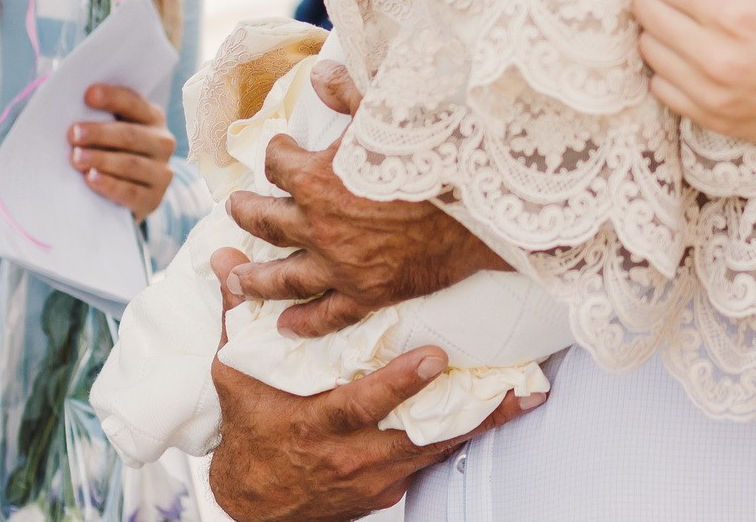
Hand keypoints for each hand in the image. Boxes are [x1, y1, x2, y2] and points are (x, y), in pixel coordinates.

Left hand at [71, 84, 175, 219]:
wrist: (127, 196)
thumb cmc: (110, 154)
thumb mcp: (110, 133)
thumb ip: (99, 118)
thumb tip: (69, 109)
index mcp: (152, 118)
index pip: (133, 103)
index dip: (112, 97)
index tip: (88, 94)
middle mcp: (163, 142)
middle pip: (130, 135)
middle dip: (100, 133)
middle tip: (73, 134)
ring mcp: (161, 171)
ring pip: (131, 163)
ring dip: (101, 159)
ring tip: (75, 158)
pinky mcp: (154, 198)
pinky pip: (131, 191)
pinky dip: (110, 185)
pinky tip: (91, 179)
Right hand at [206, 247, 539, 521]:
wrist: (253, 505)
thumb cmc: (249, 430)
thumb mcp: (238, 377)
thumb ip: (240, 318)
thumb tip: (228, 259)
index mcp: (315, 425)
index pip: (361, 404)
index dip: (398, 383)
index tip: (435, 356)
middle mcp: (350, 456)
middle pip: (418, 434)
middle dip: (467, 410)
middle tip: (511, 382)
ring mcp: (374, 478)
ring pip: (437, 450)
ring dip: (483, 423)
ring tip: (527, 395)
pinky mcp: (389, 491)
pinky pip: (433, 462)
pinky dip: (466, 439)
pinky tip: (502, 414)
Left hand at [226, 60, 505, 337]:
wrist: (480, 206)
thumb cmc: (434, 154)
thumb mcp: (388, 112)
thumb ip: (349, 92)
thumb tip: (320, 73)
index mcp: (316, 179)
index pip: (278, 164)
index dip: (277, 153)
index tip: (281, 148)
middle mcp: (317, 226)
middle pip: (265, 221)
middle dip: (246, 213)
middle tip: (236, 209)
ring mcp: (339, 265)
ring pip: (281, 276)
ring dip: (253, 276)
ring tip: (234, 276)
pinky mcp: (367, 293)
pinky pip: (327, 315)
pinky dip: (303, 323)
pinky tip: (284, 327)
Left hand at [632, 0, 755, 155]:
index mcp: (736, 10)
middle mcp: (714, 54)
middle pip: (645, 9)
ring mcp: (709, 92)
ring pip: (647, 48)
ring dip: (664, 29)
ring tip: (701, 25)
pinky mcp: (711, 119)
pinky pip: (660, 88)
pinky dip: (671, 68)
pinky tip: (701, 57)